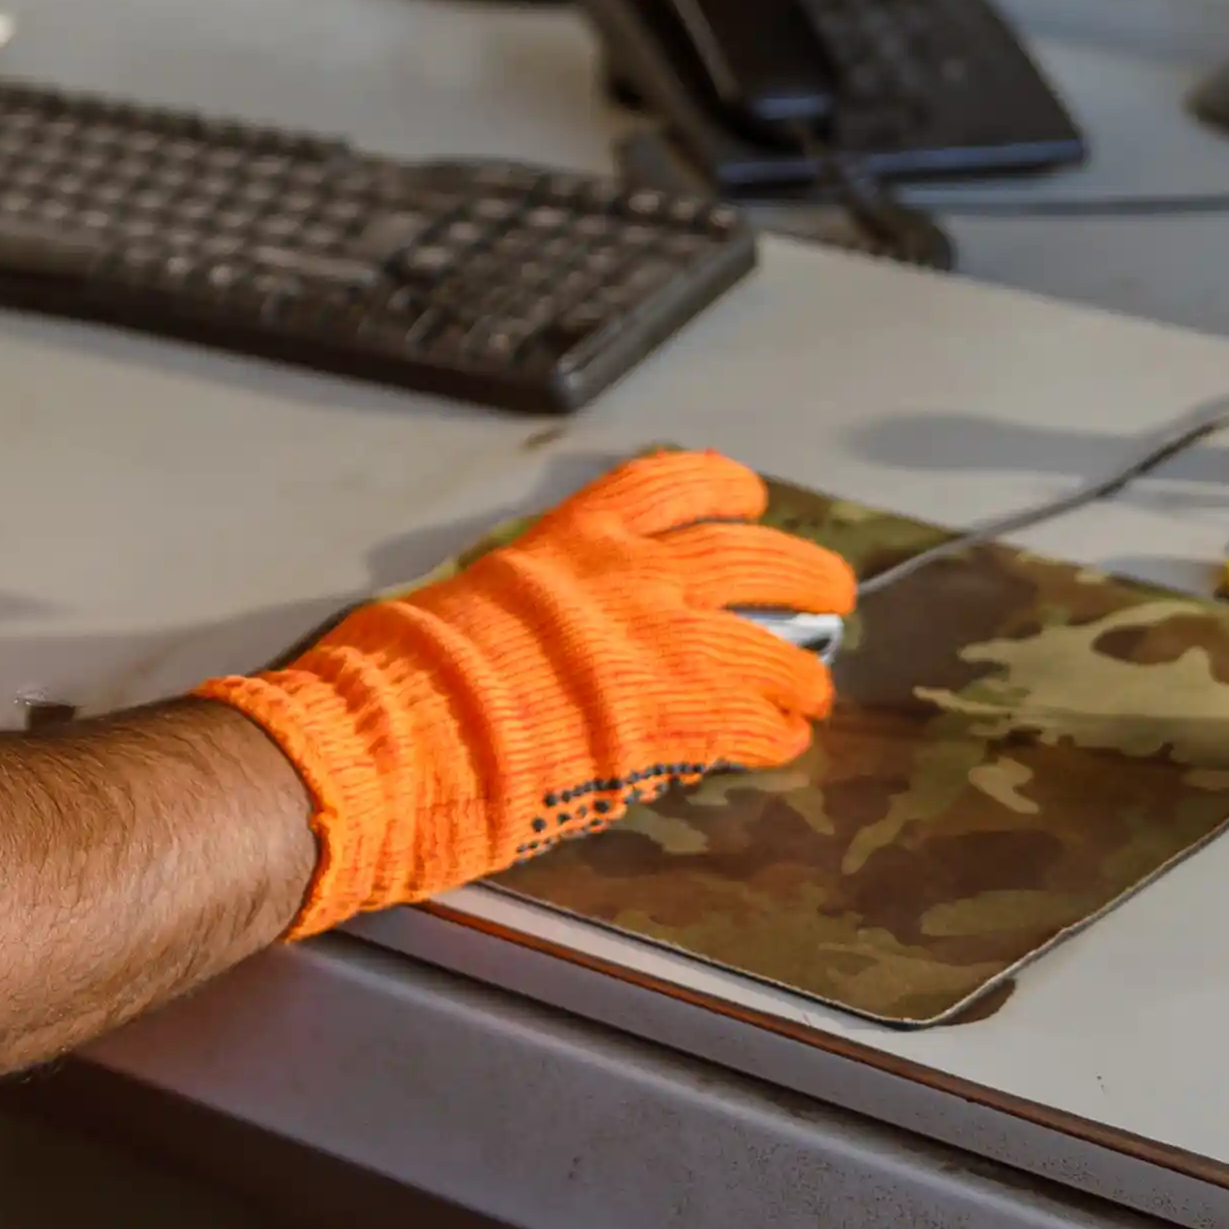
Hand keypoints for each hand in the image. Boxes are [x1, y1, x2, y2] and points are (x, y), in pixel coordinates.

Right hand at [200, 448, 858, 936]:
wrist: (399, 738)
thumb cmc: (400, 683)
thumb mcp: (462, 604)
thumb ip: (518, 608)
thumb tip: (526, 630)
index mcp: (569, 542)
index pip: (665, 485)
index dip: (718, 485)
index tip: (745, 494)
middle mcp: (627, 579)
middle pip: (747, 556)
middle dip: (799, 571)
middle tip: (829, 587)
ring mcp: (657, 648)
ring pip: (769, 643)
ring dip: (802, 668)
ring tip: (816, 686)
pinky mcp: (671, 721)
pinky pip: (751, 721)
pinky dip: (775, 732)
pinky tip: (785, 743)